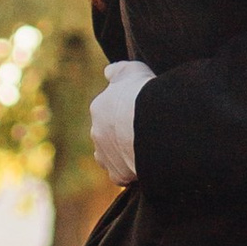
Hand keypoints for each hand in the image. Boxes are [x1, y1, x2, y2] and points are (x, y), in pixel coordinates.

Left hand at [91, 59, 153, 182]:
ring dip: (122, 155)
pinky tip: (146, 166)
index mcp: (100, 108)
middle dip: (120, 135)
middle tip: (144, 133)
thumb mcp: (132, 70)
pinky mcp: (117, 174)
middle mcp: (97, 132)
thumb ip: (119, 71)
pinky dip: (131, 173)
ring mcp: (105, 155)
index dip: (123, 113)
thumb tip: (108, 72)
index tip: (137, 113)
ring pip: (110, 157)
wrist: (149, 123)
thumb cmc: (143, 93)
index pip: (107, 112)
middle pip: (107, 135)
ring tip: (143, 151)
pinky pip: (122, 176)